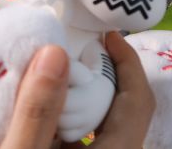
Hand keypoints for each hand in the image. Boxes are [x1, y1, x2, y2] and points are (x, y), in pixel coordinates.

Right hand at [0, 33, 154, 148]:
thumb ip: (37, 111)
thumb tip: (54, 54)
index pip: (138, 101)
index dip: (127, 62)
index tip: (107, 34)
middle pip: (117, 107)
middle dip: (96, 73)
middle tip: (70, 47)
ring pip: (95, 122)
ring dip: (74, 95)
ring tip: (46, 68)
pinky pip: (78, 137)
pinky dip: (60, 116)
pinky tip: (33, 104)